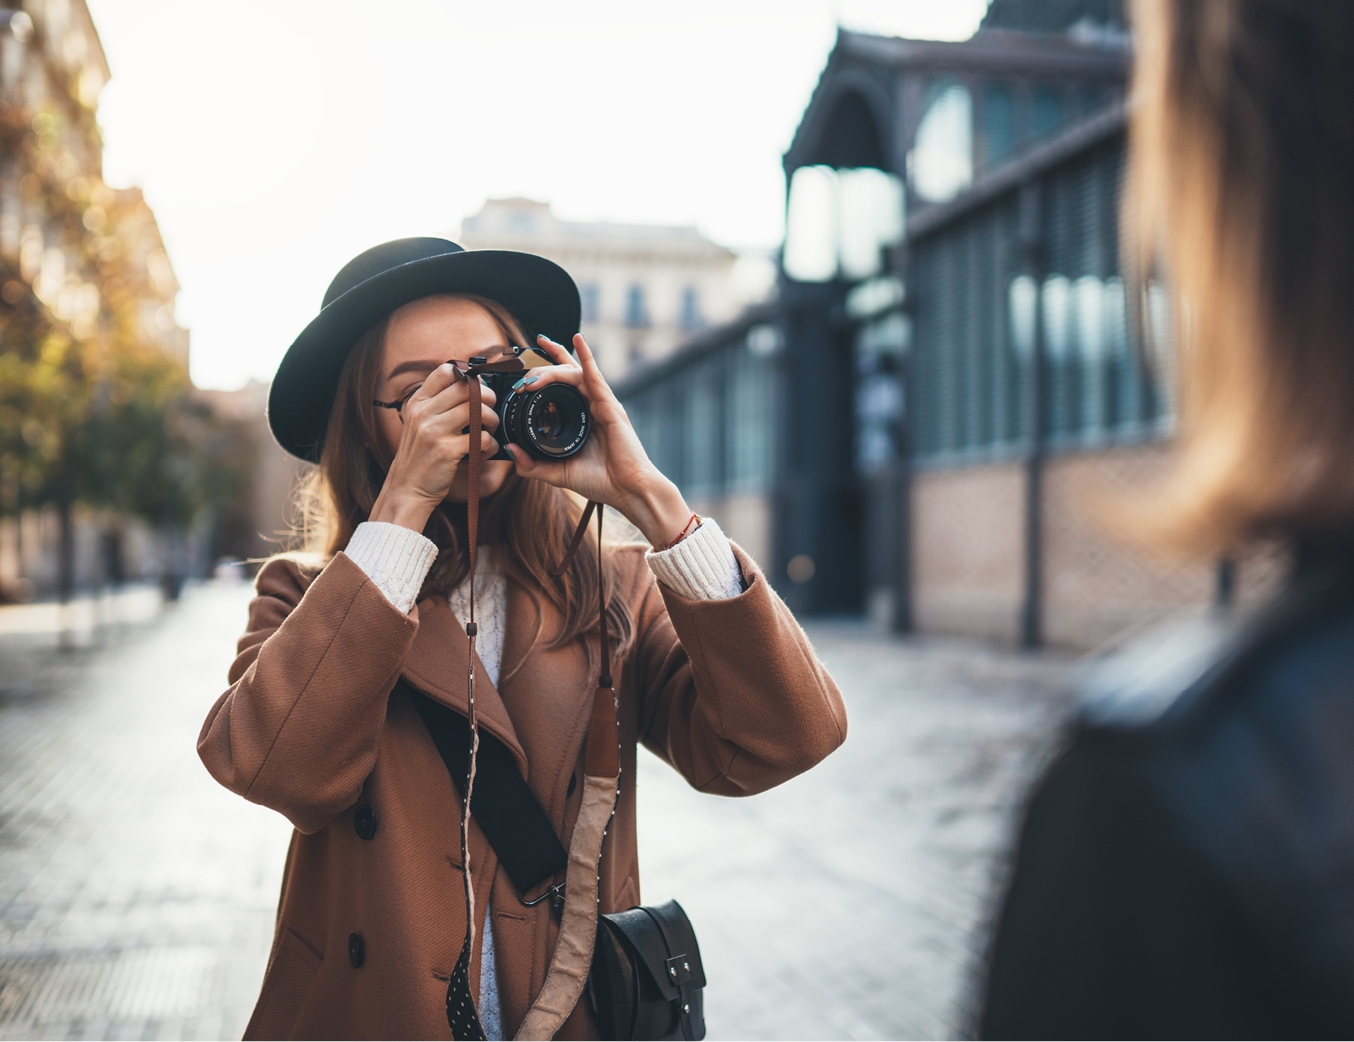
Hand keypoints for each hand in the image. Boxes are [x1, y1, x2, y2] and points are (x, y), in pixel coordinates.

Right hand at [369, 362, 499, 532]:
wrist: (406, 489)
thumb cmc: (419, 457)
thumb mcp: (419, 424)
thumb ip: (437, 405)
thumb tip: (470, 387)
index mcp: (417, 402)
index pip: (445, 371)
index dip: (468, 377)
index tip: (477, 390)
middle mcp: (423, 413)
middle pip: (466, 388)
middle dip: (487, 397)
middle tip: (490, 411)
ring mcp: (434, 431)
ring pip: (477, 409)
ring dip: (492, 420)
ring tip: (490, 431)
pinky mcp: (446, 451)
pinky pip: (481, 438)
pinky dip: (490, 444)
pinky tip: (485, 452)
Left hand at [505, 334, 693, 549]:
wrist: (627, 491)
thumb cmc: (600, 482)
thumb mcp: (556, 474)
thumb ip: (532, 465)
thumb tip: (509, 450)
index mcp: (579, 417)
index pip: (558, 387)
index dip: (539, 376)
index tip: (518, 379)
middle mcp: (590, 405)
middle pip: (564, 373)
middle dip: (539, 370)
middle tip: (520, 379)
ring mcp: (601, 403)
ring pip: (573, 374)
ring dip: (550, 369)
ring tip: (531, 378)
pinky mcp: (610, 406)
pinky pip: (595, 376)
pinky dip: (586, 357)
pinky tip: (577, 340)